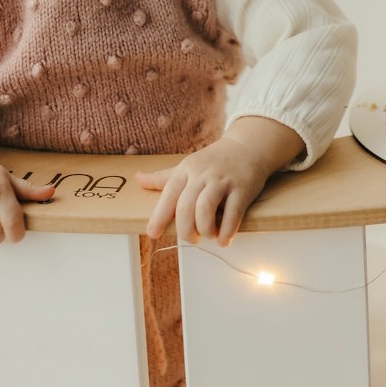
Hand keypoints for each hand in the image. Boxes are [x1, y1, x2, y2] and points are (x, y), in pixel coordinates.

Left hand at [136, 137, 268, 245]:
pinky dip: (226, 231)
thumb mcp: (187, 166)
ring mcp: (223, 181)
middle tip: (191, 238)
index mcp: (186, 170)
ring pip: (206, 209)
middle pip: (186, 206)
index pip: (168, 194)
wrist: (248, 146)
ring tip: (207, 235)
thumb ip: (163, 177)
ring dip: (204, 229)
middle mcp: (202, 175)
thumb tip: (137, 179)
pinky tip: (223, 239)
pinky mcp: (242, 189)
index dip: (159, 216)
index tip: (153, 233)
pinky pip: (232, 213)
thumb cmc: (214, 161)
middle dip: (185, 229)